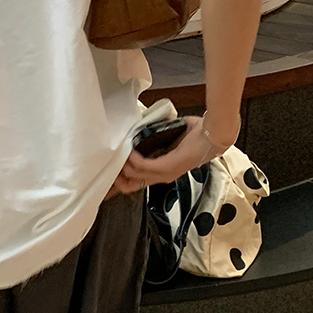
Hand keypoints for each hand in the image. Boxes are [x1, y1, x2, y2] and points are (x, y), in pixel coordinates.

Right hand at [104, 115, 230, 198]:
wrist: (212, 135)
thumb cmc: (193, 134)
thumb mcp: (167, 138)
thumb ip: (151, 137)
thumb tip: (136, 126)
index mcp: (159, 173)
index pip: (132, 185)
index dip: (115, 186)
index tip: (101, 184)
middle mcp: (160, 177)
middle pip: (127, 185)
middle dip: (113, 177)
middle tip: (103, 164)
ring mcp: (164, 174)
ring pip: (132, 175)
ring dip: (120, 164)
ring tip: (113, 151)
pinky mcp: (167, 167)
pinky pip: (142, 166)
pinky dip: (132, 157)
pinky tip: (128, 148)